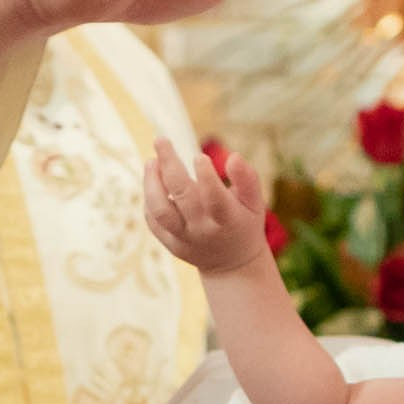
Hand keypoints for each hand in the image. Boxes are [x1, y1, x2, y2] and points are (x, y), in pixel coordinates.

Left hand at [144, 138, 268, 273]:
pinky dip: (149, 198)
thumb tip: (233, 156)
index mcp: (228, 220)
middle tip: (161, 139)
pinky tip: (153, 179)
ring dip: (151, 183)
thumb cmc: (243, 222)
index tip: (198, 155)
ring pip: (160, 211)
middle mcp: (203, 231)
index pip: (215, 199)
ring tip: (151, 161)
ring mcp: (184, 239)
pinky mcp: (170, 243)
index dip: (206, 177)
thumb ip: (247, 178)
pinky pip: (153, 221)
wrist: (232, 264)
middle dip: (170, 165)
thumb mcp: (255, 203)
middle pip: (182, 197)